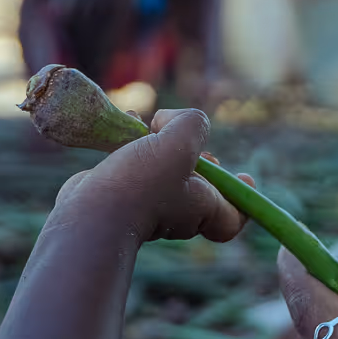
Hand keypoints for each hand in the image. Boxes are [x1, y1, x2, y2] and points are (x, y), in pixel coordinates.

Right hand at [55, 109, 245, 243]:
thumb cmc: (142, 184)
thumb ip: (191, 123)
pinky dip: (132, 146)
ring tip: (145, 126)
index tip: (244, 175)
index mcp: (203, 208)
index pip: (234, 216)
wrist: (92, 214)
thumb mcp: (180, 142)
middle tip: (179, 141)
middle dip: (192, 154)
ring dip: (158, 143)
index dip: (243, 197)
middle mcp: (179, 212)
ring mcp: (148, 206)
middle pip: (199, 182)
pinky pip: (136, 167)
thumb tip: (167, 122)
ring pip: (164, 170)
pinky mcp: (122, 196)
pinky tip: (126, 126)